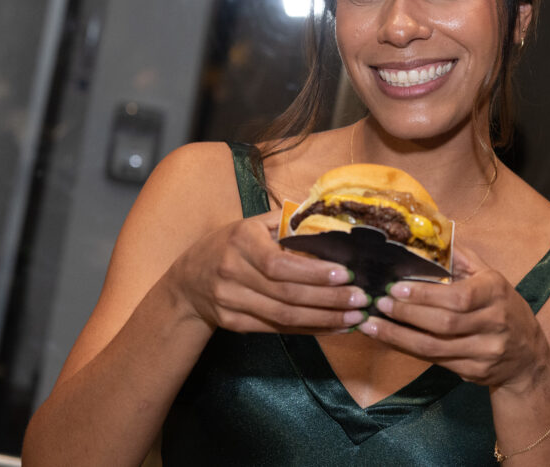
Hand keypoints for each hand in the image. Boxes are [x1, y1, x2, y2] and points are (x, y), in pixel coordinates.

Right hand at [164, 210, 369, 334]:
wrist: (188, 281)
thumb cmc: (231, 245)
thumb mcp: (253, 225)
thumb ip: (289, 223)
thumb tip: (332, 220)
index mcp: (241, 241)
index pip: (279, 263)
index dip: (314, 272)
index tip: (345, 274)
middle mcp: (232, 272)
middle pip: (285, 294)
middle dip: (328, 299)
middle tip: (361, 299)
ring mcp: (230, 302)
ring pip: (283, 317)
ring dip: (323, 319)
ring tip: (354, 317)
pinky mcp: (234, 324)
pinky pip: (277, 329)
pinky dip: (308, 330)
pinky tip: (333, 327)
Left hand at [360, 244, 549, 391]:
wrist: (527, 356)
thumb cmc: (501, 307)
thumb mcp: (489, 277)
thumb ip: (461, 259)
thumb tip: (429, 237)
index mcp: (495, 292)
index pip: (458, 296)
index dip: (424, 294)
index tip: (395, 287)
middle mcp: (494, 323)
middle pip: (444, 323)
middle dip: (406, 314)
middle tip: (377, 304)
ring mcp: (485, 351)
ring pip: (435, 348)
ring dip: (398, 336)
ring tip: (372, 325)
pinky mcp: (475, 372)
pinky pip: (435, 362)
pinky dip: (408, 350)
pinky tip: (389, 340)